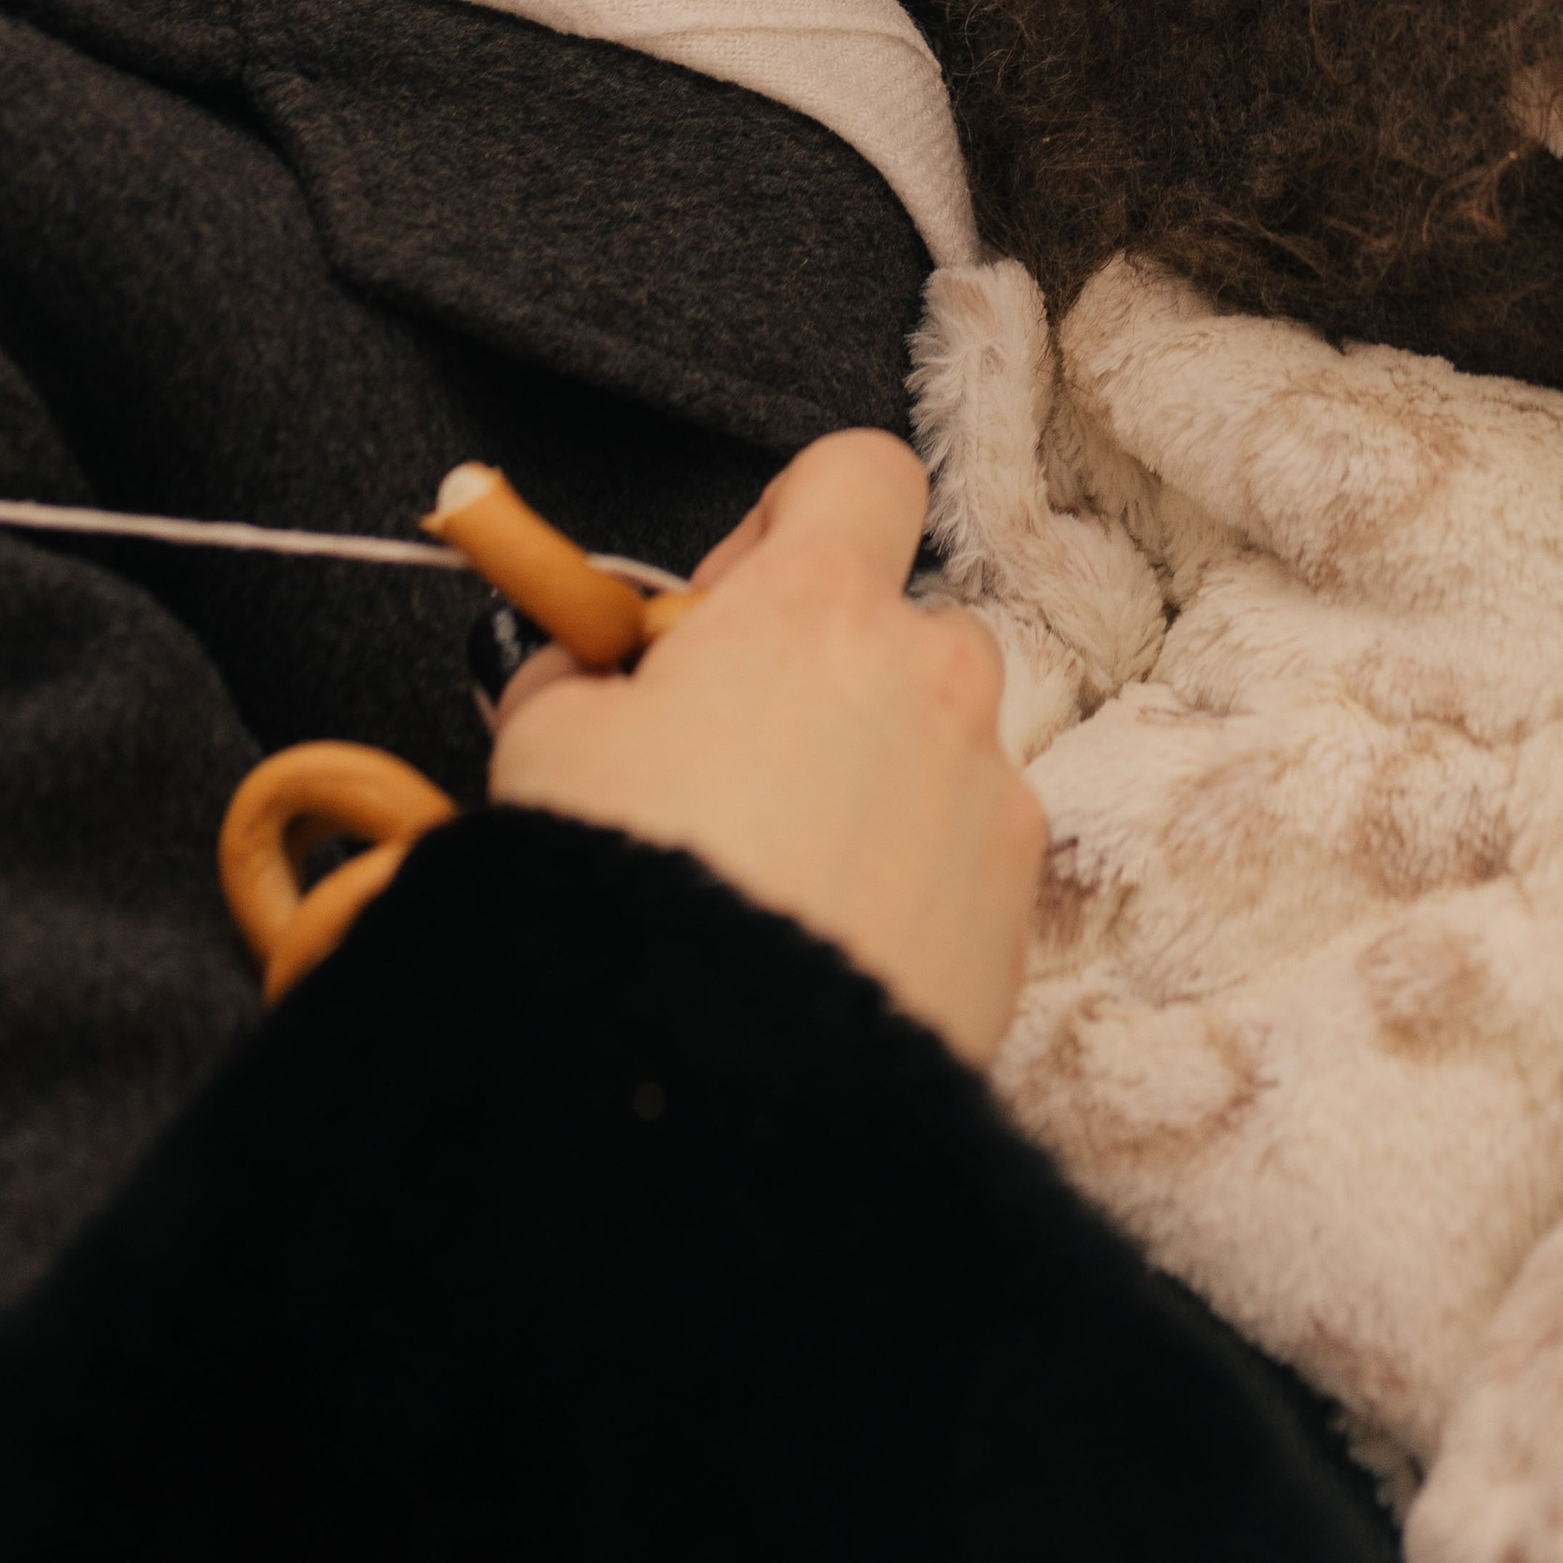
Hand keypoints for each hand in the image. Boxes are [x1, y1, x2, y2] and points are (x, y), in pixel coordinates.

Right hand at [489, 430, 1043, 1068]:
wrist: (711, 1091)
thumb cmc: (623, 893)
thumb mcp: (545, 749)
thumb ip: (578, 675)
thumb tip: (586, 672)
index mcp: (818, 612)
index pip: (861, 471)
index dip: (792, 517)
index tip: (725, 602)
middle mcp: (930, 682)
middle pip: (908, 618)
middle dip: (832, 667)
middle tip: (731, 754)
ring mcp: (989, 795)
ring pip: (942, 742)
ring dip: (877, 771)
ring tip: (776, 864)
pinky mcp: (1016, 908)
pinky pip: (966, 851)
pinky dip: (910, 873)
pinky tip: (822, 940)